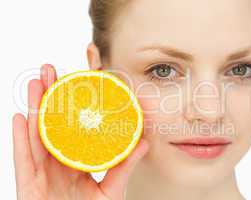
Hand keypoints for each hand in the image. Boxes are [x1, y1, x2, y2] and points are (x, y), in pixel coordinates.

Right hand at [12, 64, 148, 199]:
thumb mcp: (112, 190)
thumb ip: (125, 167)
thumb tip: (144, 143)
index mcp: (75, 161)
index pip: (72, 127)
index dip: (71, 105)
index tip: (75, 82)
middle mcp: (57, 163)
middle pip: (50, 125)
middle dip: (49, 97)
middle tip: (51, 71)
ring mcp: (41, 174)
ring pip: (35, 136)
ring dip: (33, 109)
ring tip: (35, 84)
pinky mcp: (29, 188)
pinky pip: (23, 162)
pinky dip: (20, 140)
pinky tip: (20, 118)